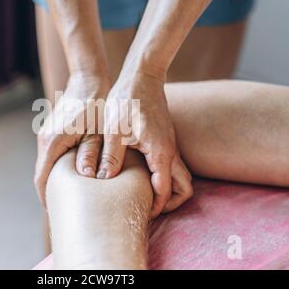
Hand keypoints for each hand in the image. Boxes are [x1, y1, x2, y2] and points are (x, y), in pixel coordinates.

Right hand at [35, 73, 110, 206]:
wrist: (88, 79)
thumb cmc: (97, 105)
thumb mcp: (98, 132)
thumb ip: (91, 154)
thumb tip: (87, 177)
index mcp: (53, 141)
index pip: (42, 178)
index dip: (48, 197)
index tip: (56, 212)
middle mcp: (45, 138)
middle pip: (42, 173)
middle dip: (51, 191)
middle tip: (65, 207)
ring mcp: (46, 133)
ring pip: (46, 164)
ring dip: (54, 179)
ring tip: (69, 195)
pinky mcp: (51, 130)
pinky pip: (51, 155)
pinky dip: (57, 167)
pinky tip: (71, 175)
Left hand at [97, 71, 191, 217]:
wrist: (142, 76)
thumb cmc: (127, 99)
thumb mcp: (114, 130)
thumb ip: (111, 156)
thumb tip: (104, 180)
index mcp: (160, 153)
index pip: (165, 191)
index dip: (155, 207)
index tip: (140, 213)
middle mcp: (170, 151)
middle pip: (184, 188)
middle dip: (171, 202)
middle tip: (149, 207)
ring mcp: (170, 145)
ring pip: (180, 176)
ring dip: (168, 189)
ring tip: (145, 194)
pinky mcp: (165, 139)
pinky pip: (171, 164)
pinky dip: (162, 176)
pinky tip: (141, 175)